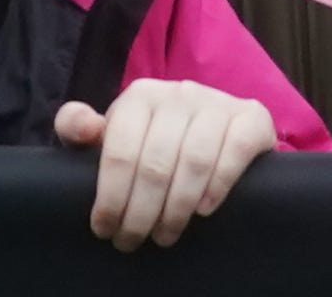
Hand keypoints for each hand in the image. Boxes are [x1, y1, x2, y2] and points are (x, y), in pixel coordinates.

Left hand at [55, 78, 275, 246]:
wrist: (216, 128)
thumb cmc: (154, 138)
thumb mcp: (115, 132)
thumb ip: (79, 127)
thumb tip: (82, 127)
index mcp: (141, 96)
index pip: (120, 150)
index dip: (110, 196)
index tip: (104, 228)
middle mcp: (179, 93)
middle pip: (155, 163)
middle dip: (139, 212)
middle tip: (132, 240)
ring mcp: (217, 103)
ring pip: (194, 161)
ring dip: (176, 208)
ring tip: (164, 235)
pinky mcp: (252, 117)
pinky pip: (236, 150)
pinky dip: (218, 184)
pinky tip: (203, 210)